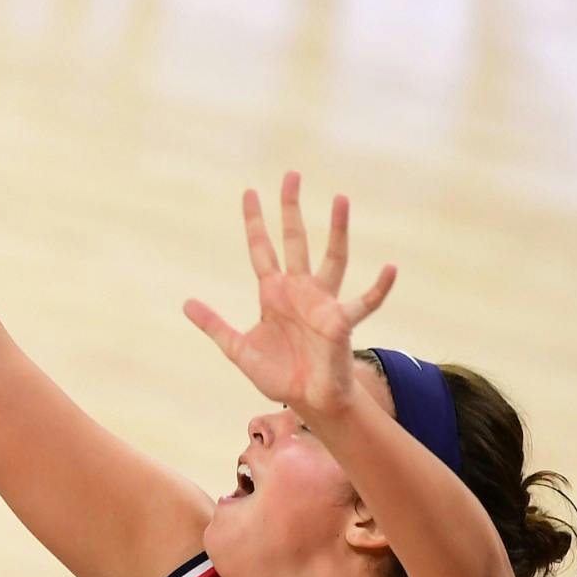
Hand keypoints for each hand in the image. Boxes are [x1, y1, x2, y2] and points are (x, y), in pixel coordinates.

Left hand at [183, 172, 395, 419]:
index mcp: (273, 293)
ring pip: (332, 258)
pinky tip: (390, 269)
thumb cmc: (278, 374)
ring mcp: (322, 302)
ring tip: (340, 199)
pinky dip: (379, 287)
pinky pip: (364, 302)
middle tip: (291, 175)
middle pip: (295, 240)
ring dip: (336, 230)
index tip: (249, 192)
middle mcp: (299, 289)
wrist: (307, 401)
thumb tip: (185, 303)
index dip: (255, 222)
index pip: (261, 248)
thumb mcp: (238, 348)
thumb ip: (214, 325)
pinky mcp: (341, 322)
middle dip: (291, 209)